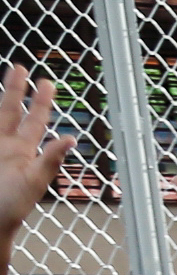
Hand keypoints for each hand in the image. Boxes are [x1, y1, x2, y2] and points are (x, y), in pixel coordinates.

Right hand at [0, 65, 77, 243]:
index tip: (45, 81)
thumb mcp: (33, 181)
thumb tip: (72, 139)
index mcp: (24, 151)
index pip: (34, 120)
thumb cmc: (11, 207)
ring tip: (8, 75)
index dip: (39, 101)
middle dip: (15, 89)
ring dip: (1, 98)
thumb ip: (50, 159)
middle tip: (20, 67)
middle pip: (9, 110)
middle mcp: (6, 146)